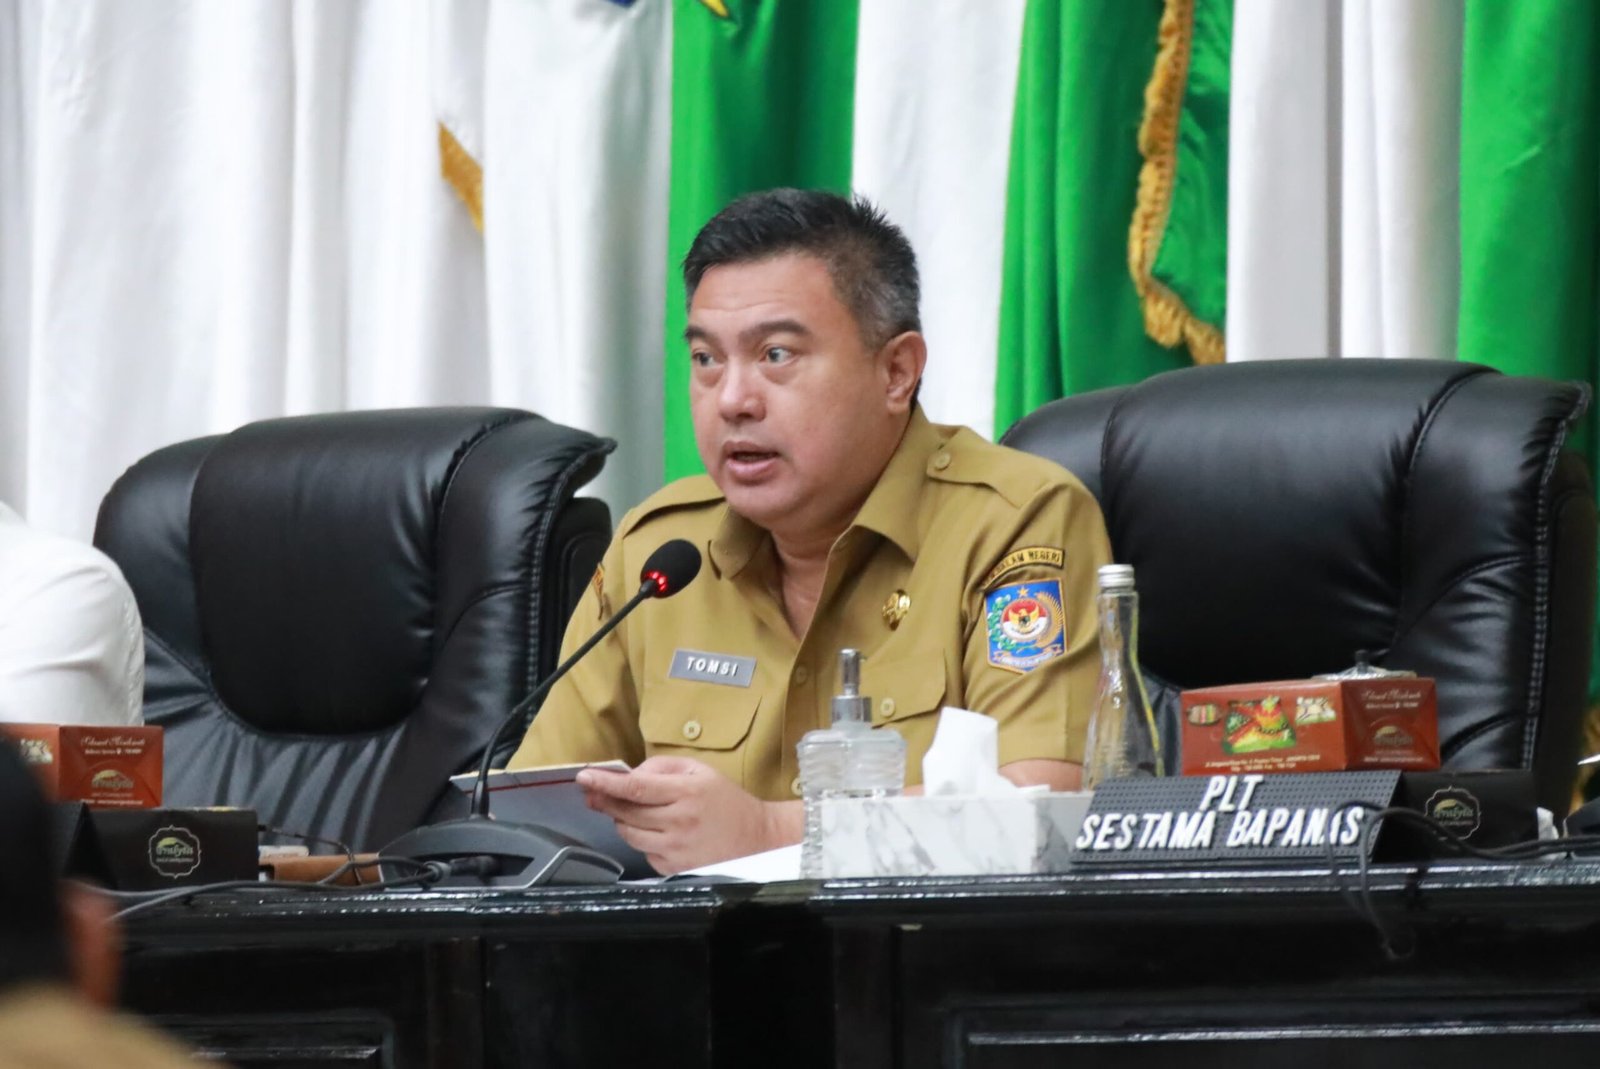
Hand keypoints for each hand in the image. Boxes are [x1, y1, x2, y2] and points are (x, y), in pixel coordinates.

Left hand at [577, 756, 780, 874]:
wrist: (757, 840)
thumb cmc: (727, 802)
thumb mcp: (700, 771)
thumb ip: (662, 767)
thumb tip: (630, 775)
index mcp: (687, 792)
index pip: (635, 788)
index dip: (606, 783)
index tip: (585, 777)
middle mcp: (680, 822)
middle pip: (626, 812)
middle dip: (604, 801)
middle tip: (592, 792)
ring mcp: (676, 849)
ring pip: (629, 834)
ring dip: (622, 820)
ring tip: (630, 811)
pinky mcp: (674, 869)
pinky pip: (643, 851)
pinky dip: (642, 839)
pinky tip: (656, 831)